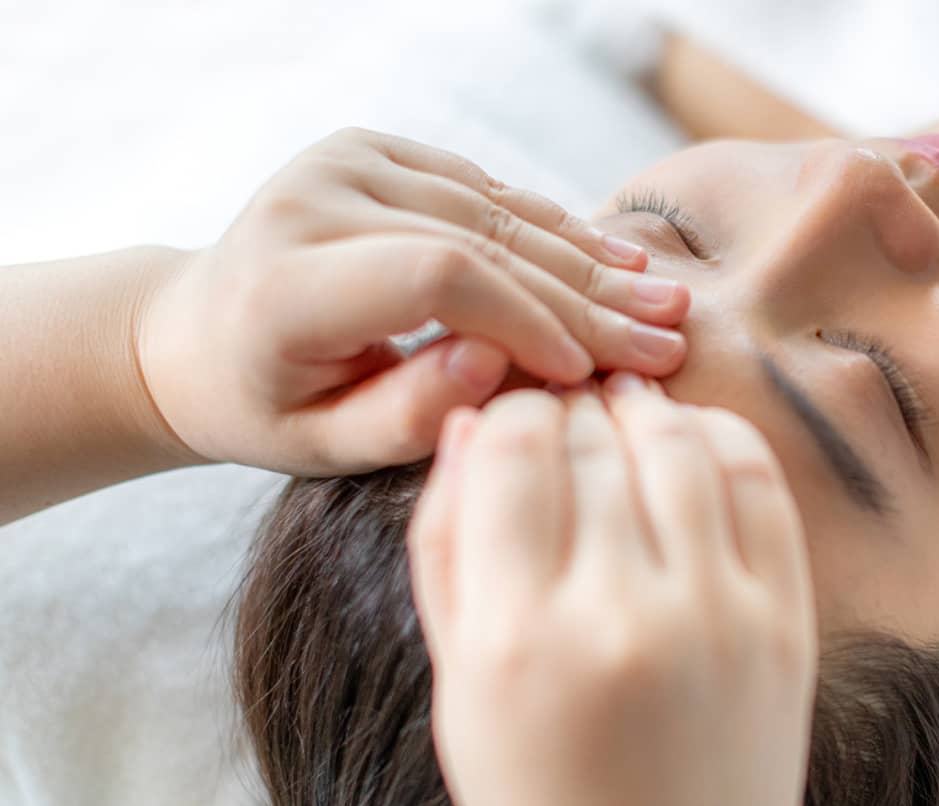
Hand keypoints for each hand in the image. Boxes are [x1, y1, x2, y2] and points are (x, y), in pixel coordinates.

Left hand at [135, 127, 689, 475]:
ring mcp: (346, 161)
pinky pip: (488, 190)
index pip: (436, 278)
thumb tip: (499, 363)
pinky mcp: (376, 149)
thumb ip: (409, 416)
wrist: (197, 332)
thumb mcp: (323, 447)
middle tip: (665, 340)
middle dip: (582, 299)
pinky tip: (618, 259)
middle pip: (480, 240)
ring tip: (663, 301)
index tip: (590, 375)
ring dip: (587, 261)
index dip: (528, 321)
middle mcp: (314, 199)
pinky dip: (556, 228)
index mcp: (287, 278)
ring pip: (497, 210)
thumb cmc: (265, 406)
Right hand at [407, 373, 815, 805]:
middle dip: (566, 406)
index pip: (508, 447)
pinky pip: (759, 482)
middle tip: (561, 408)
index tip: (507, 422)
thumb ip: (445, 549)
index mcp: (517, 640)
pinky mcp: (786, 622)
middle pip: (591, 435)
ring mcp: (717, 616)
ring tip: (619, 411)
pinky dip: (720, 438)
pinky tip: (689, 444)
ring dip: (640, 409)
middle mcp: (621, 615)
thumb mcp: (456, 691)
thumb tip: (466, 424)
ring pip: (677, 440)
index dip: (504, 412)